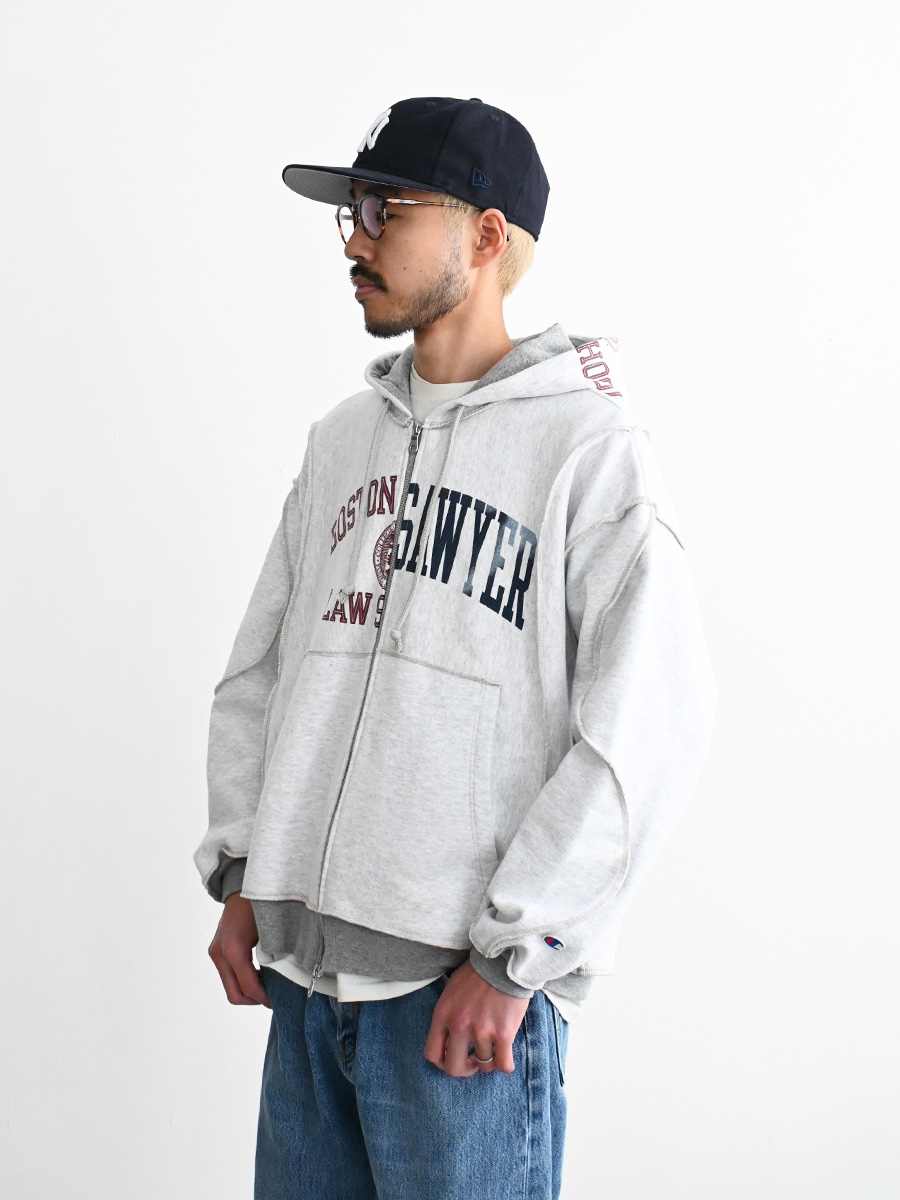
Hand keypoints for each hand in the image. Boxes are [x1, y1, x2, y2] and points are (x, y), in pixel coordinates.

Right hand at [207, 893, 270, 1007]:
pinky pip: (229, 975)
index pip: (248, 986)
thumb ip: (276, 956)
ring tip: (269, 986)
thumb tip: (287, 981)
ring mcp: (215, 951)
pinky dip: (243, 980)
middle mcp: (219, 952)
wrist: (243, 883)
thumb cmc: (261, 902)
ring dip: (249, 991)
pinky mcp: (216, 950)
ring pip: (230, 987)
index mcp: (233, 948)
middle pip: (234, 994)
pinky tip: (260, 974)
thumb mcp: (272, 930)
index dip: (264, 998)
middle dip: (255, 1000)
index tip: (279, 1001)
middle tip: (274, 997)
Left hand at [423, 957, 529, 1077]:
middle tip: (473, 1062)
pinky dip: (505, 1064)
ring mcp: (481, 1031)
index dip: (442, 1063)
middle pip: (454, 1067)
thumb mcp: (451, 991)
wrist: (503, 960)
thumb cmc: (478, 973)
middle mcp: (459, 1025)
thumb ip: (447, 1016)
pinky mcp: (503, 1033)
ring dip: (488, 1061)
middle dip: (464, 1070)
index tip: (454, 1058)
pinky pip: (503, 1064)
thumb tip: (449, 1040)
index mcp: (443, 1014)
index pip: (432, 1053)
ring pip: (483, 1066)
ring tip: (493, 1049)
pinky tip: (505, 1054)